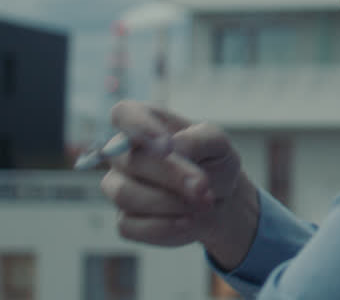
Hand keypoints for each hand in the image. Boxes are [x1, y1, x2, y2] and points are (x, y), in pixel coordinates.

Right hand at [100, 100, 259, 267]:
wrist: (220, 200)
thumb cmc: (214, 162)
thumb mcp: (219, 144)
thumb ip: (199, 139)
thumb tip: (174, 147)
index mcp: (146, 122)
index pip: (124, 113)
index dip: (139, 127)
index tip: (167, 146)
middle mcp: (124, 153)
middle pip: (131, 162)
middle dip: (172, 176)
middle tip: (204, 187)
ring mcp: (119, 187)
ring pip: (126, 195)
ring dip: (170, 202)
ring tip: (203, 203)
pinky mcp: (125, 220)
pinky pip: (130, 225)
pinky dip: (165, 226)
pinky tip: (188, 220)